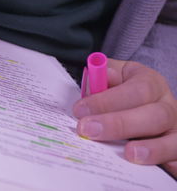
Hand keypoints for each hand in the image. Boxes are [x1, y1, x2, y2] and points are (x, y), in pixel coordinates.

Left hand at [73, 59, 176, 176]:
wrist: (143, 103)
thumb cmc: (121, 91)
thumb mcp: (112, 78)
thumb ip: (103, 79)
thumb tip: (101, 78)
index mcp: (151, 83)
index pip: (136, 90)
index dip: (107, 100)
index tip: (80, 110)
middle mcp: (167, 105)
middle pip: (154, 115)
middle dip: (119, 124)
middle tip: (88, 130)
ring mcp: (175, 129)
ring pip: (172, 139)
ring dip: (152, 148)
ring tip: (128, 154)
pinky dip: (172, 165)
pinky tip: (160, 169)